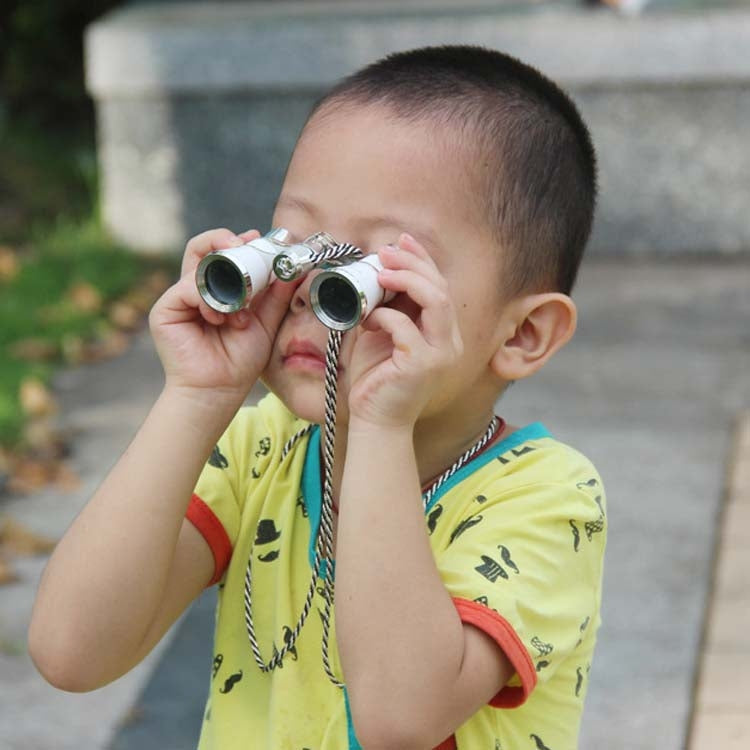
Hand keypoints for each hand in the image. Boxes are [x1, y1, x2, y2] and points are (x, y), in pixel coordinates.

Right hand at [149, 228, 298, 401]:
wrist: (220, 390)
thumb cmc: (240, 361)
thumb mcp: (266, 321)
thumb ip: (277, 294)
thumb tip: (293, 267)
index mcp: (220, 290)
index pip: (225, 253)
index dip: (240, 242)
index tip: (259, 239)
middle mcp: (198, 289)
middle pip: (204, 247)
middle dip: (225, 239)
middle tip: (245, 242)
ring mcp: (180, 297)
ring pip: (197, 262)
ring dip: (225, 280)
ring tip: (241, 307)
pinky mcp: (166, 309)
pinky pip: (187, 287)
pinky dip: (209, 299)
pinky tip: (220, 319)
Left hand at [345, 234, 463, 427]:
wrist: (375, 420)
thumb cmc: (376, 378)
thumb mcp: (382, 333)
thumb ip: (388, 306)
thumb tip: (379, 272)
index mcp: (443, 332)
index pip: (439, 286)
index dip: (422, 259)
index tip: (400, 241)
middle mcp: (449, 341)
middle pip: (441, 288)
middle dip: (413, 262)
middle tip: (385, 251)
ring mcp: (441, 353)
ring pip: (436, 301)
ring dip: (407, 279)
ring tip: (381, 271)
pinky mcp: (423, 365)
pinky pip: (406, 327)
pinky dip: (385, 316)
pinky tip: (368, 319)